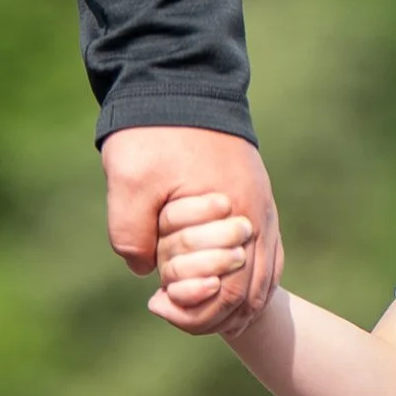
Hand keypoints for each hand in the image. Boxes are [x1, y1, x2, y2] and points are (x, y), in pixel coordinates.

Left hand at [101, 128, 280, 333]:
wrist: (180, 82)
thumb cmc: (154, 133)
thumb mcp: (128, 182)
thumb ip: (132, 234)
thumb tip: (146, 273)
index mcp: (236, 216)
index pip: (229, 293)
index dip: (193, 313)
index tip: (156, 304)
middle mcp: (259, 217)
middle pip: (250, 294)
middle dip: (211, 313)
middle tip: (169, 307)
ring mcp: (263, 209)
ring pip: (262, 279)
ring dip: (230, 301)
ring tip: (191, 303)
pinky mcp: (258, 200)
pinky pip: (266, 257)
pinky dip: (245, 279)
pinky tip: (215, 281)